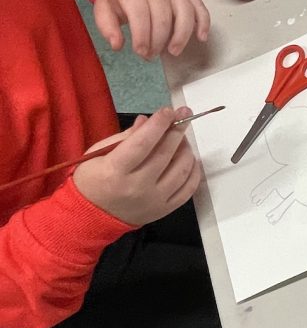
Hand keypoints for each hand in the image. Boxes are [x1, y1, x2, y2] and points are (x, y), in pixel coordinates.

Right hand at [73, 107, 200, 224]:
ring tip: (182, 138)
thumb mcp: (98, 154)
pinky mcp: (165, 210)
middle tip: (184, 114)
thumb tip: (148, 120)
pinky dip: (194, 171)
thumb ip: (125, 137)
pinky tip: (189, 158)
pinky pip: (188, 189)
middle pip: (164, 154)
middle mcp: (137, 187)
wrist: (92, 217)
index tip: (168, 110)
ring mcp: (154, 200)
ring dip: (186, 149)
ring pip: (181, 170)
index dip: (158, 125)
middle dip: (177, 131)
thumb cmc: (92, 180)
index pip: (142, 144)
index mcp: (115, 171)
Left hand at [93, 0, 210, 59]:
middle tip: (151, 55)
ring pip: (185, 12)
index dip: (142, 35)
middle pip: (163, 15)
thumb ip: (106, 25)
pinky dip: (204, 23)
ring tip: (174, 52)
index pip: (140, 12)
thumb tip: (117, 45)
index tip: (141, 52)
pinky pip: (200, 7)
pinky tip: (201, 38)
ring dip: (182, 35)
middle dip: (159, 40)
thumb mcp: (104, 5)